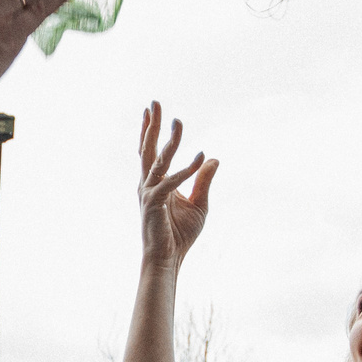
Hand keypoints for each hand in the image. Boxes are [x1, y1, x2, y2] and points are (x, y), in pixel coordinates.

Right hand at [137, 102, 217, 273]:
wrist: (168, 259)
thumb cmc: (180, 234)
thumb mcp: (199, 203)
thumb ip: (204, 180)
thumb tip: (214, 159)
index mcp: (155, 182)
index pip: (151, 151)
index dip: (151, 130)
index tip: (151, 110)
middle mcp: (147, 184)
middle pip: (148, 148)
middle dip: (153, 125)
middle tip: (155, 102)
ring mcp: (148, 193)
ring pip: (159, 160)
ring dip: (170, 140)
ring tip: (179, 122)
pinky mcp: (154, 203)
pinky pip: (171, 182)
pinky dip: (187, 170)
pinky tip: (201, 158)